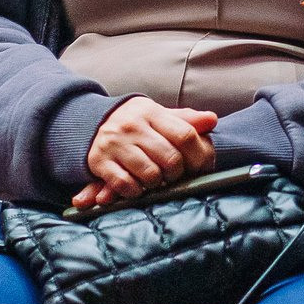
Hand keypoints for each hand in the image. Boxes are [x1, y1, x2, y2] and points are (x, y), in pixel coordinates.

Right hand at [73, 96, 217, 207]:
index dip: (197, 156)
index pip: (184, 135)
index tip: (197, 166)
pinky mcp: (99, 161)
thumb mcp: (160, 116)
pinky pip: (126, 184)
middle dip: (177, 173)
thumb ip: (186, 120)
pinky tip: (137, 186)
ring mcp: (114, 143)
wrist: (92, 122)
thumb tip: (212, 120)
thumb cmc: (137, 123)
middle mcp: (131, 125)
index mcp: (151, 112)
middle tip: (173, 175)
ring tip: (155, 180)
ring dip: (157, 184)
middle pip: (170, 158)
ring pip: (150, 174)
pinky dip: (135, 191)